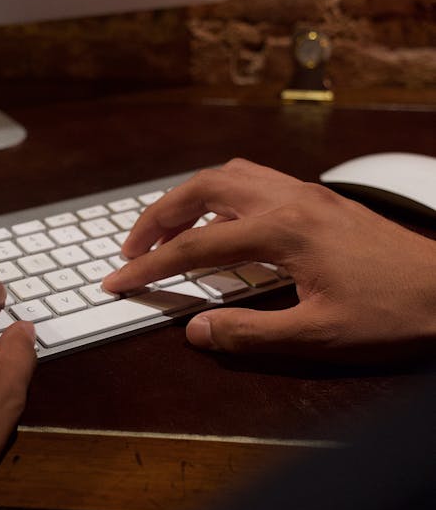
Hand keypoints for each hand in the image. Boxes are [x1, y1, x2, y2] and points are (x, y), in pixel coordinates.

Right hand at [102, 158, 435, 360]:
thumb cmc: (392, 312)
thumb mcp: (317, 335)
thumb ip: (248, 333)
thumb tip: (196, 331)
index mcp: (283, 230)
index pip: (195, 244)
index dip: (149, 264)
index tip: (117, 280)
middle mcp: (290, 199)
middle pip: (203, 187)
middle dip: (157, 216)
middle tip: (131, 248)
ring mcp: (307, 193)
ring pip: (229, 174)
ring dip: (188, 197)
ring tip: (166, 230)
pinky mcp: (320, 199)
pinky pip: (254, 180)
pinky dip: (221, 195)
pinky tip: (221, 223)